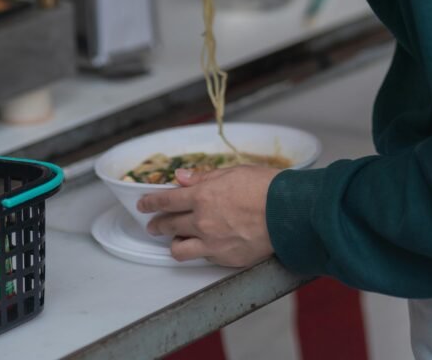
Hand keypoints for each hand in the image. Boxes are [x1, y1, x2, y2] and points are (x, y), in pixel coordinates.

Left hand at [137, 165, 277, 266]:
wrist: (287, 212)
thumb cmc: (264, 187)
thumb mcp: (231, 172)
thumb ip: (203, 178)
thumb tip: (181, 178)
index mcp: (202, 196)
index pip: (166, 201)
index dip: (151, 203)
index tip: (143, 205)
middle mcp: (202, 221)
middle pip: (169, 225)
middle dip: (157, 224)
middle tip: (153, 224)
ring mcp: (213, 243)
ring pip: (179, 249)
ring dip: (174, 243)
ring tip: (175, 240)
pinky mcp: (225, 259)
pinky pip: (203, 258)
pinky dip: (199, 252)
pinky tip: (202, 246)